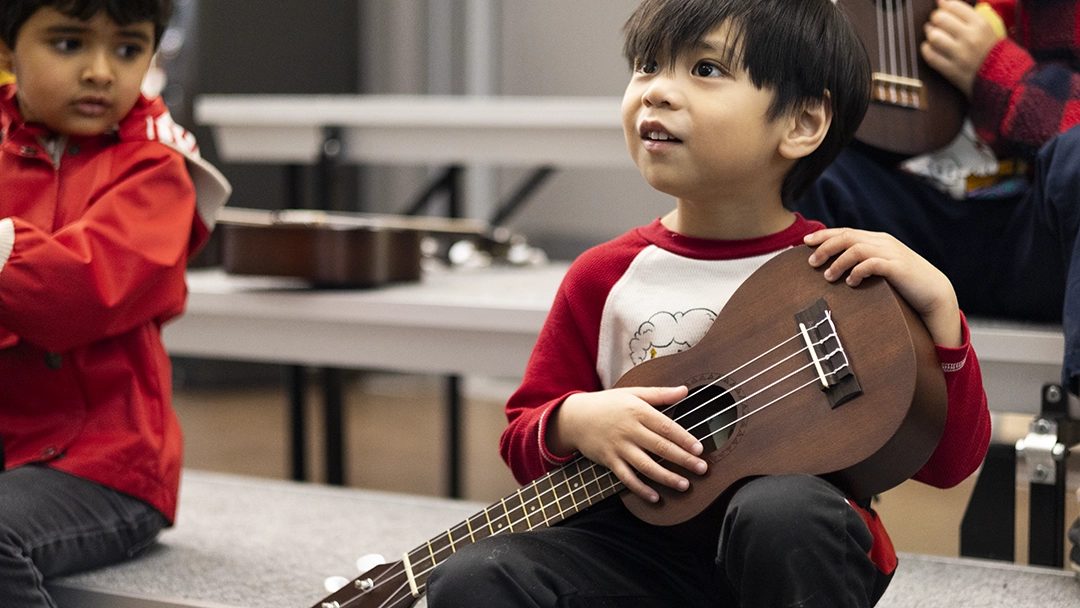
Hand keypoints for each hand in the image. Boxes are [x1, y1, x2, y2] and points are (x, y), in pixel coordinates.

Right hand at [548, 386, 706, 502]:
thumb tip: (685, 390)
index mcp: (638, 411)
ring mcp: (619, 447)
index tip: (700, 449)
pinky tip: (655, 497)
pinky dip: (641, 489)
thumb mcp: (633, 393)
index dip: (684, 438)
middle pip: (661, 448)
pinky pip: (627, 478)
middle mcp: (630, 430)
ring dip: (666, 477)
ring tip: (684, 485)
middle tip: (702, 469)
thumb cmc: (607, 404)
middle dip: (683, 460)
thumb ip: (660, 394)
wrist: (575, 417)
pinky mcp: (609, 461)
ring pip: (646, 466)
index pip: (666, 427)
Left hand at [805, 228, 962, 347]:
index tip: (805, 241)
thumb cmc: (903, 282)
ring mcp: (891, 253)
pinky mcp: (897, 267)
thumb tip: (834, 266)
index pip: (846, 232)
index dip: (824, 235)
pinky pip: (872, 264)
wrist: (933, 292)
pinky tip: (850, 282)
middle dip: (825, 247)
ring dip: (838, 262)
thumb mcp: (880, 267)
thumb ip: (862, 261)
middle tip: (811, 262)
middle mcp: (883, 242)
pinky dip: (857, 271)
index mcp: (877, 240)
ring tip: (828, 276)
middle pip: (847, 236)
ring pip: (856, 249)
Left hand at [921, 0, 1000, 97]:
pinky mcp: (951, 70)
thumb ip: (967, 16)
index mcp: (981, 24)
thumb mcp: (986, 28)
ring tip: (932, 33)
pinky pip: (931, 56)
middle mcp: (970, 38)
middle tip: (936, 21)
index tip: (940, 6)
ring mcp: (960, 55)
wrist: (1001, 77)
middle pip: (941, 19)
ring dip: (930, 33)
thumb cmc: (991, 50)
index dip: (943, 4)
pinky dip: (927, 49)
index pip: (954, 6)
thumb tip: (943, 2)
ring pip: (934, 37)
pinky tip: (930, 47)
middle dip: (935, 18)